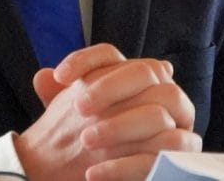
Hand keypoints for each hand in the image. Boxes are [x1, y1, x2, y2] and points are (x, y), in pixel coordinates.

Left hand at [15, 43, 201, 180]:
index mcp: (135, 78)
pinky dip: (126, 164)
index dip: (86, 60)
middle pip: (146, 72)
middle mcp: (162, 94)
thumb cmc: (95, 150)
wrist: (103, 179)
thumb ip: (61, 99)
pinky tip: (94, 173)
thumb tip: (42, 76)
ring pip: (158, 112)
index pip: (112, 55)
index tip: (60, 76)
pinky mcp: (180, 158)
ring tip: (86, 141)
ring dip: (120, 125)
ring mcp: (177, 124)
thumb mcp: (75, 123)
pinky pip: (163, 154)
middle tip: (79, 108)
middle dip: (111, 87)